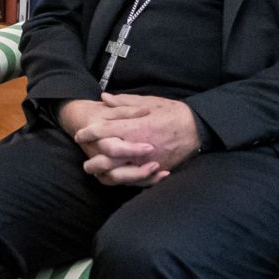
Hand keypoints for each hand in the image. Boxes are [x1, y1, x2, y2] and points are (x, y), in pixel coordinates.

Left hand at [73, 92, 200, 184]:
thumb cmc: (172, 113)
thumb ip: (124, 103)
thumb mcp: (148, 102)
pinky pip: (133, 181)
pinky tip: (115, 174)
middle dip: (90, 158)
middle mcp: (136, 148)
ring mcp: (145, 162)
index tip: (80, 133)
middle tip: (84, 155)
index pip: (102, 132)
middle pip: (105, 159)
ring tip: (94, 168)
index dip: (88, 133)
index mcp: (133, 128)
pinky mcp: (154, 171)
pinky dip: (121, 179)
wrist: (198, 129)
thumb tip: (104, 98)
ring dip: (103, 172)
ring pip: (117, 174)